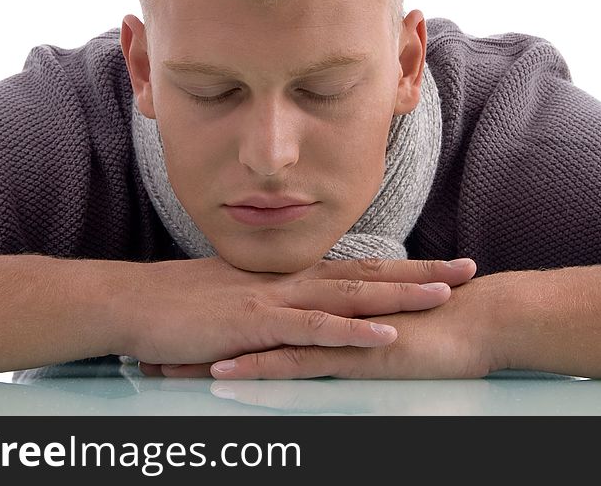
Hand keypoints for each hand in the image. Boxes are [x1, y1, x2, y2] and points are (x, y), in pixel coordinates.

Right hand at [108, 255, 475, 367]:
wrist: (131, 303)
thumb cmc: (177, 305)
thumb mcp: (233, 299)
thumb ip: (268, 304)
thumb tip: (293, 311)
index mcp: (286, 276)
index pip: (354, 267)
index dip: (399, 267)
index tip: (439, 266)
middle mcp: (289, 281)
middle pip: (366, 273)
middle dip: (420, 273)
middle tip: (468, 269)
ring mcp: (274, 300)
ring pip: (349, 296)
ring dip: (399, 296)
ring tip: (446, 295)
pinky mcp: (256, 325)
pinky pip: (313, 330)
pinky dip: (352, 332)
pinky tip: (385, 335)